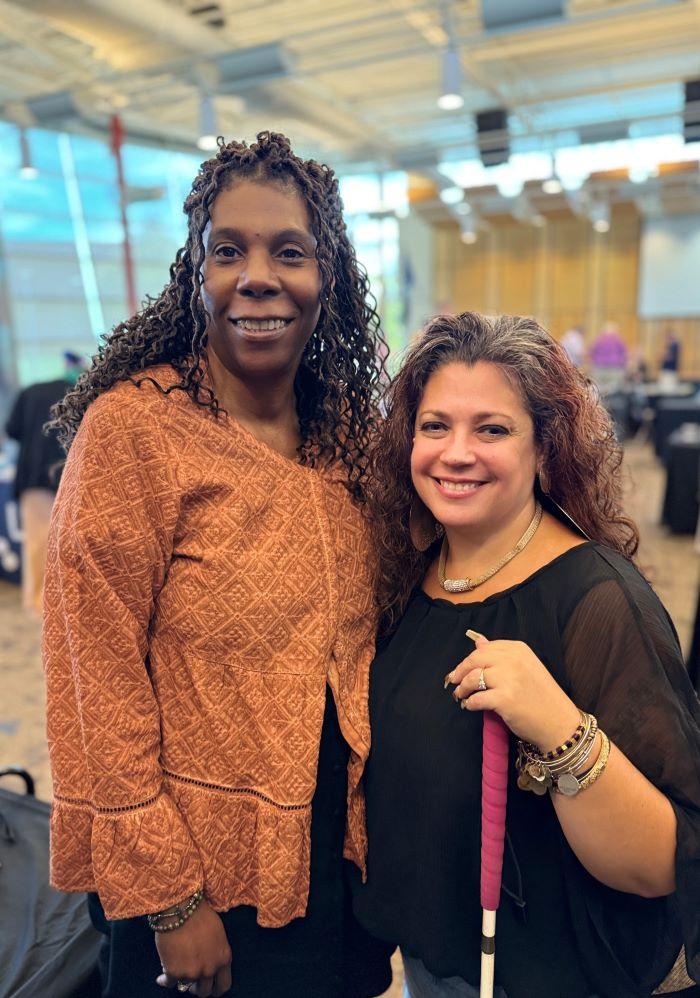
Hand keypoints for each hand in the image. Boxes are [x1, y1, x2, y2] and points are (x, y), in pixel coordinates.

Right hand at [155, 901, 231, 996]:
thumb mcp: (218, 934)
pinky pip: (168, 983)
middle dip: (198, 988)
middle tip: (192, 983)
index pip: (224, 985)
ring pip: (186, 987)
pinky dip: (164, 981)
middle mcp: (209, 969)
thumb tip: (209, 960)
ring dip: (182, 980)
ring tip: (177, 972)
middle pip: (205, 991)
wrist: (181, 908)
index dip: (216, 989)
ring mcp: (192, 973)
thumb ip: (216, 952)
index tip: (210, 988)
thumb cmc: (200, 914)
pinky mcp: (174, 972)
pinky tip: (161, 978)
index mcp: (223, 958)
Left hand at [446, 634, 580, 750]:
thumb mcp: (525, 667)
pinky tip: (470, 706)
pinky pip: (476, 698)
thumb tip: (478, 641)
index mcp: (518, 649)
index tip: (461, 670)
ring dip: (462, 688)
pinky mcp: (505, 699)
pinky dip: (469, 703)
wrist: (559, 723)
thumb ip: (501, 654)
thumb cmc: (542, 696)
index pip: (484, 649)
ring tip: (461, 695)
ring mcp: (509, 679)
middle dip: (460, 672)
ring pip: (473, 678)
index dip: (469, 660)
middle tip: (453, 682)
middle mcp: (514, 660)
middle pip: (475, 660)